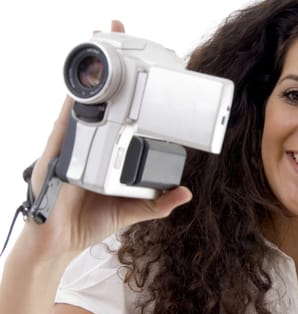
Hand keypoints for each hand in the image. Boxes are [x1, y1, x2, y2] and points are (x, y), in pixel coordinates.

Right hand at [23, 20, 192, 261]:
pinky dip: (72, 102)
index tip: (145, 64)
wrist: (59, 242)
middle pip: (101, 95)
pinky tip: (81, 83)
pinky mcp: (57, 152)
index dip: (130, 87)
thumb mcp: (131, 209)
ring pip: (83, 100)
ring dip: (93, 73)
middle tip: (119, 30)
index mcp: (106, 151)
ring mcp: (72, 143)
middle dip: (109, 63)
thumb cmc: (89, 221)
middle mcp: (89, 141)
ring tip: (102, 43)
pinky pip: (64, 123)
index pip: (120, 112)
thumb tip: (184, 193)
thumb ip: (157, 203)